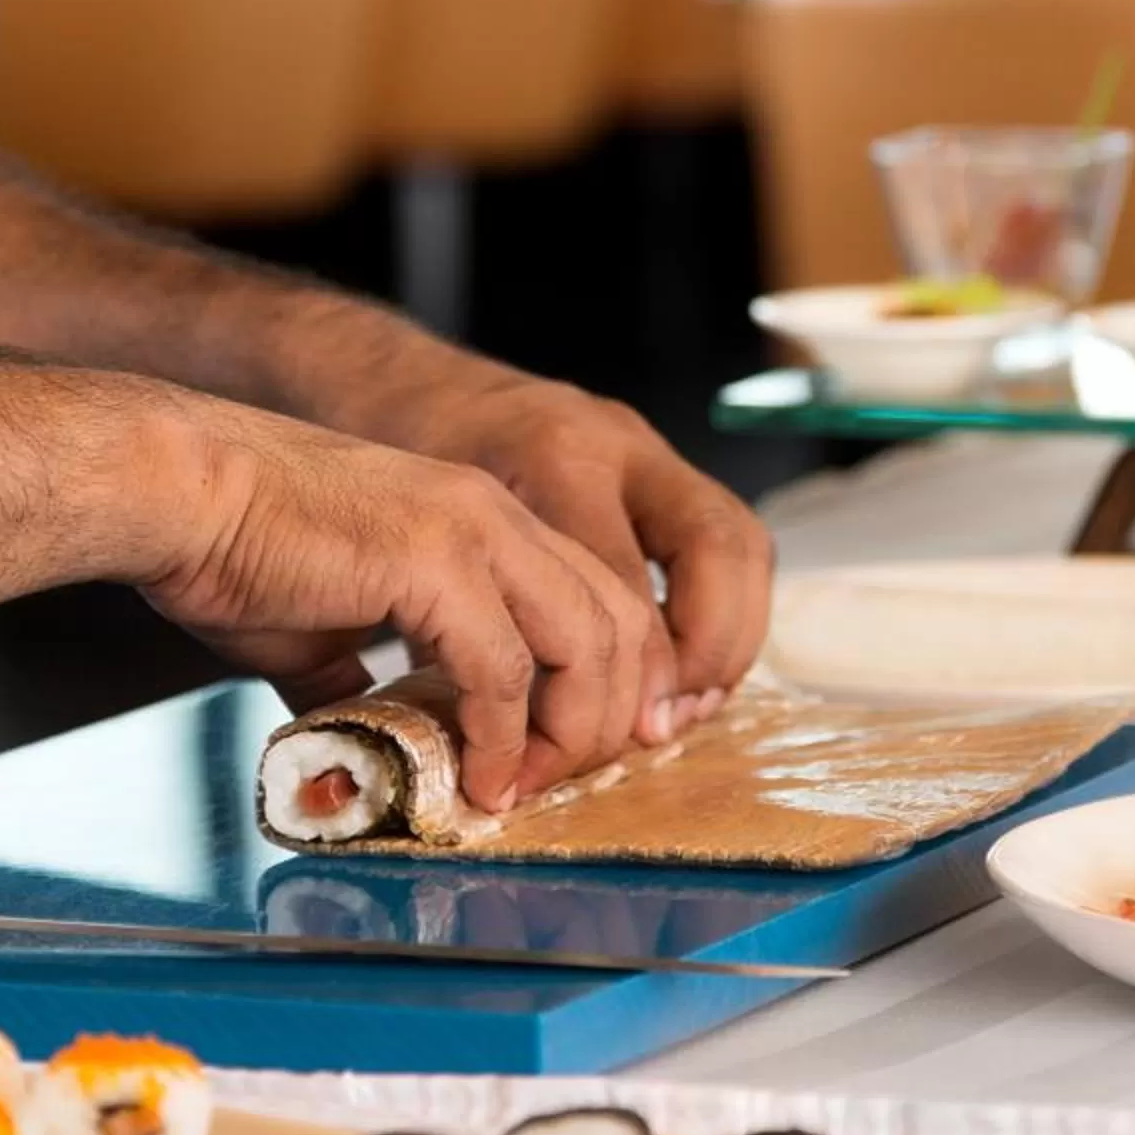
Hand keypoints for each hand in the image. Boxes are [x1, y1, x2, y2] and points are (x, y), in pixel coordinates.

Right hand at [140, 399, 653, 812]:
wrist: (176, 492)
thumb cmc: (233, 550)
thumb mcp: (327, 632)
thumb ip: (370, 686)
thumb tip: (376, 749)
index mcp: (485, 519)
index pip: (599, 603)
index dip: (602, 690)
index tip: (561, 759)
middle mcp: (497, 515)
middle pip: (622, 623)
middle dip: (608, 718)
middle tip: (559, 784)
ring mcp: (473, 530)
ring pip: (590, 643)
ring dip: (570, 734)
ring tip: (522, 788)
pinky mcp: (433, 560)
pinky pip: (504, 668)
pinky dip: (503, 737)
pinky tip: (477, 778)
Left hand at [376, 371, 773, 730]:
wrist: (408, 385)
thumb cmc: (396, 460)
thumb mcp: (411, 537)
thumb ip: (453, 623)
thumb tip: (484, 749)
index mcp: (554, 458)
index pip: (626, 581)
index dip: (632, 674)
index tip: (609, 740)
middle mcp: (617, 445)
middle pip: (716, 547)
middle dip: (709, 650)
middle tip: (666, 722)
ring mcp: (646, 449)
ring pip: (738, 541)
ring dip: (730, 635)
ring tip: (684, 708)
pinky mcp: (656, 468)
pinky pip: (725, 542)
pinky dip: (720, 612)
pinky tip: (681, 671)